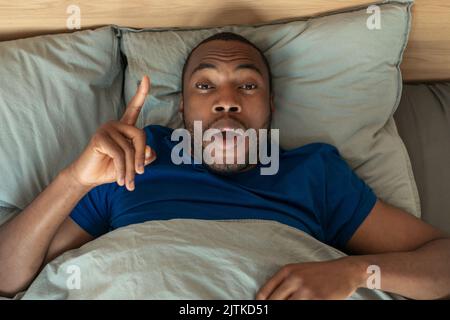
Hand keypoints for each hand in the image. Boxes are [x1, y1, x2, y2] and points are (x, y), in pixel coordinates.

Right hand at [67, 75, 155, 190]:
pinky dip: (123, 170)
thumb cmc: (112, 169)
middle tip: (140, 175)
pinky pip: (119, 154)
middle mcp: (116, 124)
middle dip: (141, 158)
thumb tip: (150, 150)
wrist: (90, 178)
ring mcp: (107, 129)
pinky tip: (120, 179)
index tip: (145, 78)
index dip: (141, 93)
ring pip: (130, 149)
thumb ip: (145, 156)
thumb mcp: (133, 164)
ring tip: (127, 182)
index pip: (134, 108)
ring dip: (131, 170)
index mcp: (125, 127)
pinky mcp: (100, 137)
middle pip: (140, 135)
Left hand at [256, 257, 366, 299]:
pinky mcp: (318, 299)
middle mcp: (294, 279)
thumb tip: (266, 299)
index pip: (264, 293)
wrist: (345, 271)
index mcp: (286, 271)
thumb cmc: (319, 274)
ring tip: (297, 303)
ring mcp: (306, 290)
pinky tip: (307, 304)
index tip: (260, 309)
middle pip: (274, 302)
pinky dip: (302, 309)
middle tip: (268, 314)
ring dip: (289, 308)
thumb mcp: (298, 272)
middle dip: (272, 309)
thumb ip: (283, 283)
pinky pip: (304, 308)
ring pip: (288, 306)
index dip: (260, 305)